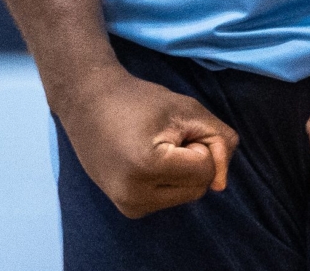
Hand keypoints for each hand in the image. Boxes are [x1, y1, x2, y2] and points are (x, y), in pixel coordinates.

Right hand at [58, 64, 238, 218]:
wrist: (88, 102)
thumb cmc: (138, 99)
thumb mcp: (186, 108)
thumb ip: (217, 139)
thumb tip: (222, 184)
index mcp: (148, 167)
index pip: (205, 170)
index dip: (199, 143)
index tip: (174, 127)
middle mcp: (136, 196)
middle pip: (197, 188)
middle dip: (192, 160)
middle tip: (166, 136)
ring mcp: (129, 206)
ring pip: (185, 197)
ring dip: (182, 173)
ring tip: (155, 147)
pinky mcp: (127, 209)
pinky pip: (168, 200)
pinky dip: (168, 182)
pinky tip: (145, 160)